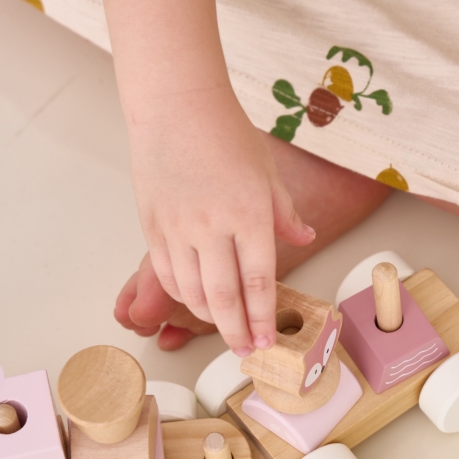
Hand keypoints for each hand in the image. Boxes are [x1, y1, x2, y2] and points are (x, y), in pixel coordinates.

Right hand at [127, 85, 314, 355]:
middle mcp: (213, 226)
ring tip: (223, 325)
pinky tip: (194, 299)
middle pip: (224, 296)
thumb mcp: (268, 173)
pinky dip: (181, 293)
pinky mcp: (153, 225)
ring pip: (192, 291)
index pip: (260, 281)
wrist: (177, 107)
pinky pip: (167, 272)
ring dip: (209, 316)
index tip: (267, 339)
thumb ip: (285, 214)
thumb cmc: (226, 134)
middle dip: (237, 331)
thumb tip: (305, 239)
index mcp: (249, 214)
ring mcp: (178, 228)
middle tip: (245, 350)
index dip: (264, 317)